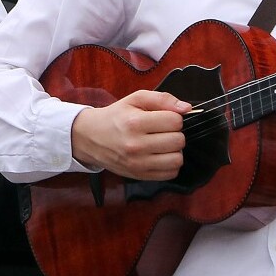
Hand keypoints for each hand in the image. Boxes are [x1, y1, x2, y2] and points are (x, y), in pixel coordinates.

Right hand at [70, 88, 189, 179]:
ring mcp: (138, 163)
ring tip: (162, 144)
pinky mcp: (139, 176)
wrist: (89, 137)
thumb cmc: (115, 117)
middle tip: (162, 131)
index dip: (173, 117)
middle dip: (174, 133)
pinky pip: (170, 173)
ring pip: (177, 159)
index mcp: (135, 122)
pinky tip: (160, 155)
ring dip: (174, 150)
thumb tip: (186, 108)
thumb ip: (162, 99)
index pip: (175, 121)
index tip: (163, 118)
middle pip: (178, 140)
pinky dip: (169, 164)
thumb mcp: (134, 99)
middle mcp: (136, 145)